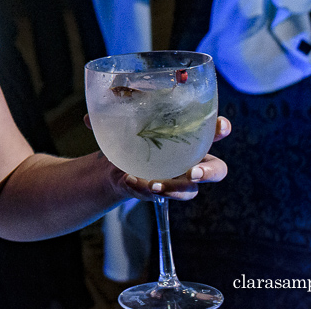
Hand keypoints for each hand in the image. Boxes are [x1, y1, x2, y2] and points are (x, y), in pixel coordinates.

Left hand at [87, 115, 231, 200]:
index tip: (221, 127)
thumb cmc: (131, 133)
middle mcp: (192, 159)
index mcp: (190, 134)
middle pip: (217, 170)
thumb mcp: (124, 119)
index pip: (215, 130)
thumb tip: (89, 117)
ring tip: (155, 185)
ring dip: (176, 189)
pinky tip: (130, 181)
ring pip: (191, 190)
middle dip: (209, 172)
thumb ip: (111, 114)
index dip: (222, 128)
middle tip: (192, 172)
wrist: (113, 160)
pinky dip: (144, 189)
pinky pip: (161, 196)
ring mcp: (179, 179)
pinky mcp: (163, 192)